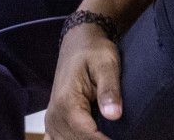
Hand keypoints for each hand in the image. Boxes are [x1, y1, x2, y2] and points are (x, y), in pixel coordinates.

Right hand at [44, 21, 122, 139]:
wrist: (78, 42)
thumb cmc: (94, 50)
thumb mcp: (106, 64)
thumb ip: (109, 89)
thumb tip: (114, 114)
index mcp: (66, 102)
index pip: (86, 135)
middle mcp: (55, 115)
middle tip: (121, 135)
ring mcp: (52, 121)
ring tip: (107, 134)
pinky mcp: (54, 122)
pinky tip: (89, 137)